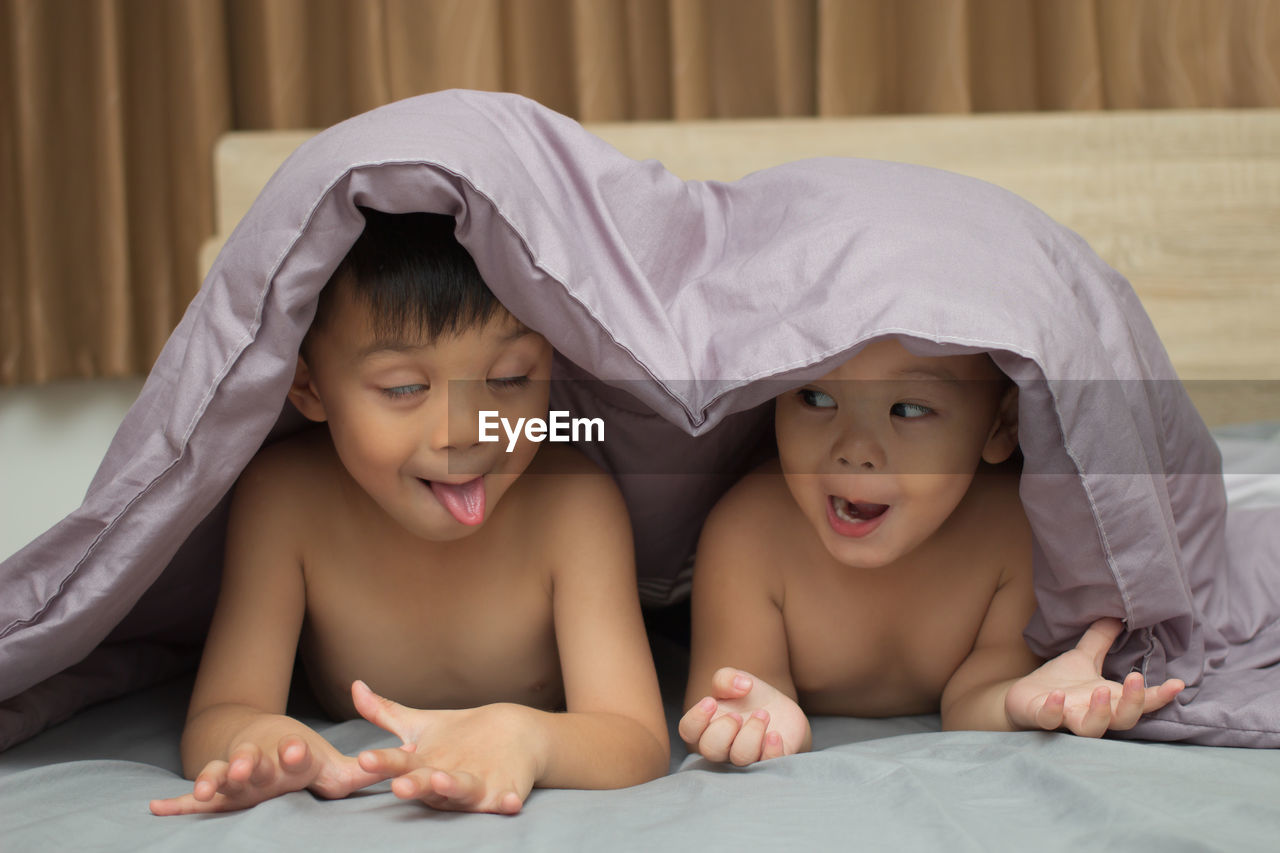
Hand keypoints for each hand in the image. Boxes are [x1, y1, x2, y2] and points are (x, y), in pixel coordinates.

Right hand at [149, 724, 391, 814]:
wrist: (262, 741)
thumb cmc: (301, 759)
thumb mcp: (331, 765)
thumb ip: (361, 771)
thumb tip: (401, 766)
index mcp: (287, 756)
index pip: (293, 752)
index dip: (296, 751)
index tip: (298, 749)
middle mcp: (257, 762)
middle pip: (252, 762)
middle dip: (249, 764)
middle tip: (246, 768)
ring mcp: (232, 775)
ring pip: (220, 775)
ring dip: (211, 779)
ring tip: (204, 789)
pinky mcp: (215, 791)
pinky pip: (189, 799)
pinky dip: (173, 804)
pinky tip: (153, 809)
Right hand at [352, 680, 535, 814]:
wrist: (510, 740)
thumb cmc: (458, 738)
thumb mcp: (420, 726)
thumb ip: (386, 713)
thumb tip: (354, 685)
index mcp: (421, 766)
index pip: (398, 763)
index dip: (382, 762)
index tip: (365, 758)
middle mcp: (443, 783)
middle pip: (426, 783)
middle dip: (414, 785)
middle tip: (400, 786)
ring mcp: (473, 790)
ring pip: (461, 790)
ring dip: (453, 787)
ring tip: (442, 780)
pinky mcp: (502, 795)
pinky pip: (504, 802)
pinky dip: (506, 803)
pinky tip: (510, 802)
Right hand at [678, 667, 810, 765]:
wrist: (779, 708)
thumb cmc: (748, 697)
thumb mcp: (735, 679)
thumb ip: (727, 678)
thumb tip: (741, 685)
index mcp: (706, 726)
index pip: (688, 731)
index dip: (696, 719)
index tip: (711, 702)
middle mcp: (722, 747)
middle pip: (710, 750)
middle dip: (724, 729)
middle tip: (738, 714)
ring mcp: (745, 757)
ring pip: (740, 757)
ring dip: (752, 734)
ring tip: (763, 715)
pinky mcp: (769, 761)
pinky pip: (768, 763)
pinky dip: (771, 749)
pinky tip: (774, 734)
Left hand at [1005, 618, 1184, 736]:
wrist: (1023, 699)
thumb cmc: (1060, 683)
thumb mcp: (1083, 658)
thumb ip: (1101, 640)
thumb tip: (1118, 616)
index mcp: (1109, 699)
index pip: (1141, 701)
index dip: (1160, 695)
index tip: (1178, 683)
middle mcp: (1094, 713)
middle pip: (1123, 719)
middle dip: (1133, 702)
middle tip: (1136, 678)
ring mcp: (1068, 718)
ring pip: (1091, 728)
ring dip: (1099, 712)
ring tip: (1101, 690)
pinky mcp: (1041, 718)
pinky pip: (1049, 719)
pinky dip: (1054, 711)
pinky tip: (1057, 696)